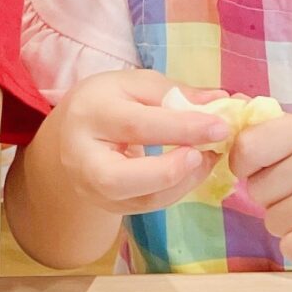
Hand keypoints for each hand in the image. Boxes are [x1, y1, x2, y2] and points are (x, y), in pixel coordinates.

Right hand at [45, 68, 230, 216]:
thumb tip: (220, 100)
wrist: (71, 135)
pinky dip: (178, 189)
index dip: (181, 128)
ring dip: (183, 181)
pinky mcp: (110, 206)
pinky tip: (195, 169)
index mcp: (89, 115)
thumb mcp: (134, 85)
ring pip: (141, 200)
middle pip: (119, 178)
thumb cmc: (107, 103)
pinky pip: (150, 205)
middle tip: (204, 154)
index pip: (135, 126)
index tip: (220, 127)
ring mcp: (93, 189)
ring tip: (207, 158)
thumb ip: (175, 92)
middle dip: (170, 170)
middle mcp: (83, 158)